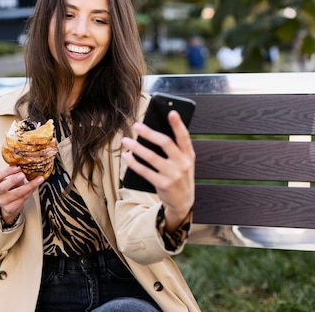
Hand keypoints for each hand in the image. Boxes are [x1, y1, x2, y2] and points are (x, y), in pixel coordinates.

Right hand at [0, 165, 43, 223]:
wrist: (7, 203)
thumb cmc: (8, 187)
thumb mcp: (7, 178)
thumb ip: (13, 172)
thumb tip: (25, 164)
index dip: (7, 171)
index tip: (17, 167)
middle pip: (3, 187)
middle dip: (13, 180)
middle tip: (23, 175)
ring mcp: (1, 202)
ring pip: (16, 194)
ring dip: (29, 186)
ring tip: (38, 179)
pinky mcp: (10, 208)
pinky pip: (23, 199)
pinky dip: (31, 191)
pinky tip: (36, 186)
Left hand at [121, 110, 194, 230]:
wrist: (183, 202)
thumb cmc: (180, 175)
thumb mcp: (184, 162)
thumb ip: (174, 149)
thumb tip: (151, 132)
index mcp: (189, 155)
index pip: (184, 137)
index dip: (178, 125)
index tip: (171, 112)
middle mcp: (183, 164)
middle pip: (165, 143)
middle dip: (149, 133)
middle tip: (136, 125)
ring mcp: (173, 175)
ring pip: (151, 157)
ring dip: (136, 147)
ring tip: (125, 141)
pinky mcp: (163, 185)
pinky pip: (145, 171)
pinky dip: (134, 163)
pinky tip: (126, 156)